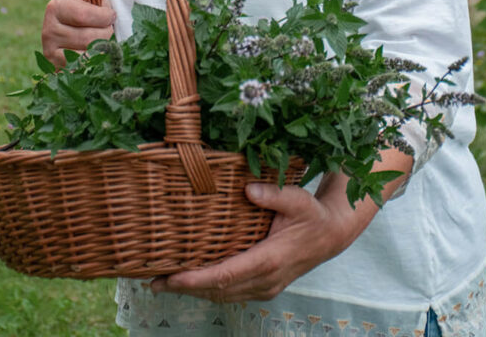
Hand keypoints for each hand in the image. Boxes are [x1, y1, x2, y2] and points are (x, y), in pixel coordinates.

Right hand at [41, 0, 115, 66]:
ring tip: (102, 43)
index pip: (86, 15)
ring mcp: (50, 51)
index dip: (105, 17)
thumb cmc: (88, 16)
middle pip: (90, 36)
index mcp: (56, 6)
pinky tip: (95, 57)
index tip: (111, 15)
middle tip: (107, 31)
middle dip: (106, 34)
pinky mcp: (56, 69)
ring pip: (89, 53)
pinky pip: (84, 69)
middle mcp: (48, 29)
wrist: (75, 43)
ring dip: (103, 49)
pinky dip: (95, 64)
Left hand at [149, 178, 376, 303]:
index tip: (171, 278)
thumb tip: (247, 188)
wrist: (332, 235)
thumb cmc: (312, 214)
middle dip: (185, 288)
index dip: (195, 280)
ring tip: (165, 283)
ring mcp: (265, 288)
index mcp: (268, 260)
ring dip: (194, 292)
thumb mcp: (296, 199)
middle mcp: (264, 280)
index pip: (224, 275)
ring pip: (223, 296)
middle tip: (153, 281)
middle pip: (217, 291)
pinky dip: (210, 290)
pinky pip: (231, 294)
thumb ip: (273, 194)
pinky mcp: (264, 287)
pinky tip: (194, 282)